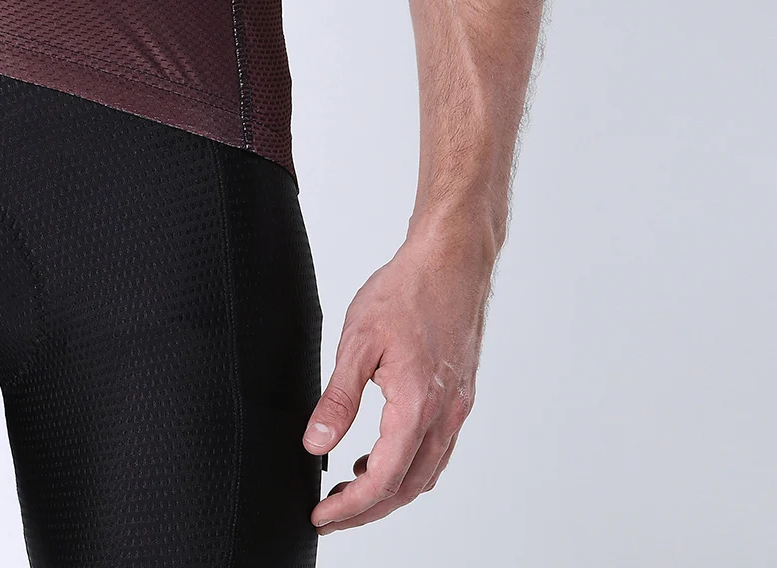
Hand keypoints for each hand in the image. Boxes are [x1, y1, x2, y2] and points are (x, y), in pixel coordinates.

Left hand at [302, 228, 490, 532]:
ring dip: (390, 491)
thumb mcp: (358, 341)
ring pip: (425, 473)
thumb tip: (316, 442)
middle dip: (368, 510)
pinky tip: (382, 453)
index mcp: (417, 405)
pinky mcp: (460, 397)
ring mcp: (457, 409)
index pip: (382, 480)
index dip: (350, 508)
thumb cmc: (407, 290)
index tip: (322, 516)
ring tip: (350, 490)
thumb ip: (338, 398)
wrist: (452, 261)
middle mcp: (444, 416)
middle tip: (332, 514)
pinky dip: (409, 466)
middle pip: (407, 488)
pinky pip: (436, 450)